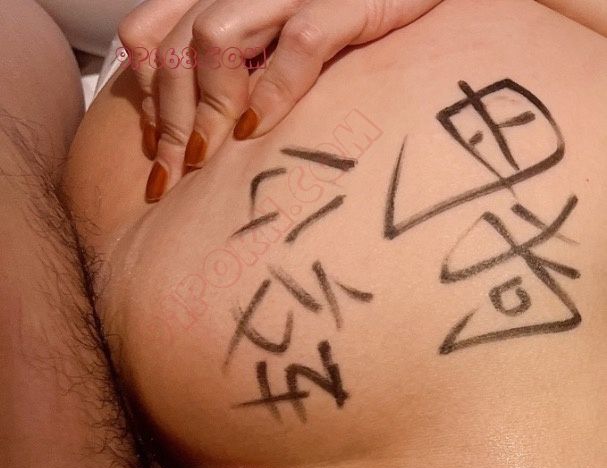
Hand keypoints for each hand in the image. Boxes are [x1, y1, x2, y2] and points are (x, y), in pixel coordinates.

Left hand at [118, 0, 444, 200]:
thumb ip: (241, 70)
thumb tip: (206, 135)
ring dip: (207, 109)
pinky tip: (258, 131)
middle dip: (168, 121)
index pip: (150, 32)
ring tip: (210, 159)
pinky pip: (295, 45)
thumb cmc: (360, 21)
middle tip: (172, 180)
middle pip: (174, 47)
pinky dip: (272, 92)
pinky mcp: (346, 3)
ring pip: (213, 39)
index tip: (156, 146)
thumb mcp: (282, 45)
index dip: (143, 91)